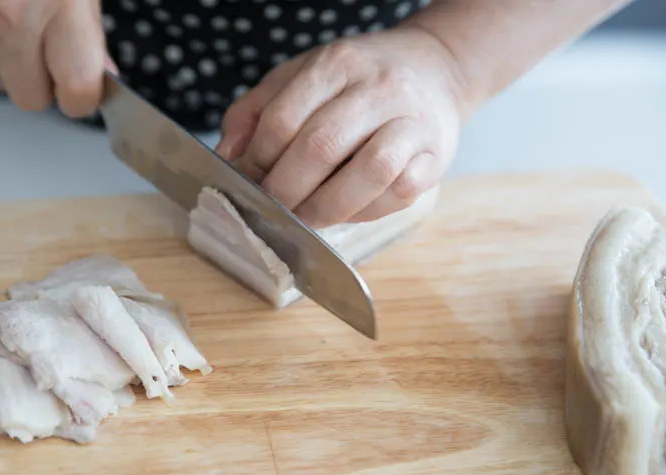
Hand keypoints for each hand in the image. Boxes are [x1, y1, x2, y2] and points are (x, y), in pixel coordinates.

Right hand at [0, 0, 114, 116]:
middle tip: (48, 48)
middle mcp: (10, 19)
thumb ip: (90, 30)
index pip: (76, 92)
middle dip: (43, 81)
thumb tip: (102, 73)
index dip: (83, 94)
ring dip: (7, 59)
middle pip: (30, 97)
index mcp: (58, 5)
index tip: (85, 85)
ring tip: (15, 15)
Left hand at [216, 27, 466, 228]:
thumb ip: (257, 109)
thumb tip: (228, 156)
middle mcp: (379, 88)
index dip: (258, 159)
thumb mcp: (301, 74)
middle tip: (272, 209)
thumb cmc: (357, 79)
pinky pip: (399, 192)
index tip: (248, 181)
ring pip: (368, 173)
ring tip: (305, 219)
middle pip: (322, 147)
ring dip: (326, 208)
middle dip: (286, 190)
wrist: (436, 70)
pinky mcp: (437, 155)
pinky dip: (366, 211)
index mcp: (337, 64)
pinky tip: (346, 211)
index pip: (284, 118)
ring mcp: (413, 122)